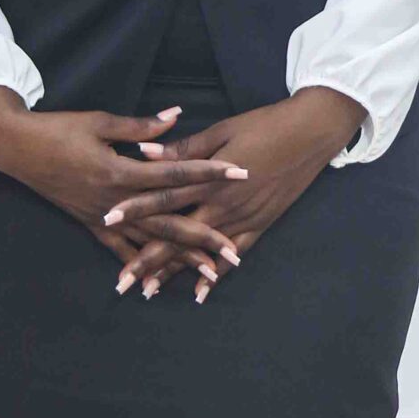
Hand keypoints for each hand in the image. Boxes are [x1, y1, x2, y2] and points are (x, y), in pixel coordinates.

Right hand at [0, 87, 250, 291]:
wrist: (17, 149)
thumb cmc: (59, 129)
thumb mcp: (99, 122)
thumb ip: (140, 127)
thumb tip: (176, 116)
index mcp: (121, 171)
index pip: (176, 174)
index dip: (209, 174)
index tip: (240, 175)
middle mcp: (115, 202)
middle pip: (169, 223)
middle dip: (204, 237)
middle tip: (235, 252)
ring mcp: (103, 217)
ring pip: (148, 243)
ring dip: (179, 259)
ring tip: (210, 273)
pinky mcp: (91, 224)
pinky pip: (120, 250)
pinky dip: (138, 266)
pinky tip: (157, 284)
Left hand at [112, 87, 366, 299]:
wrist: (311, 134)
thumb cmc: (264, 125)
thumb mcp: (222, 131)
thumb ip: (184, 149)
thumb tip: (145, 153)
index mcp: (211, 179)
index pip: (164, 198)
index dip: (135, 210)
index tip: (107, 221)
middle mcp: (225, 205)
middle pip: (177, 236)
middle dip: (148, 260)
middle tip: (122, 281)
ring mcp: (244, 219)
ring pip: (201, 252)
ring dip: (174, 273)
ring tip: (149, 290)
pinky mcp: (260, 226)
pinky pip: (233, 256)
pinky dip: (215, 276)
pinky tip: (199, 292)